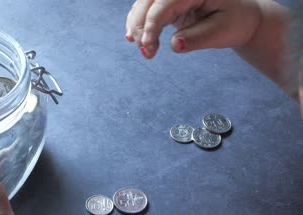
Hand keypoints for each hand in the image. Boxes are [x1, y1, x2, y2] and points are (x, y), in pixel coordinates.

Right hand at [125, 0, 261, 58]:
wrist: (239, 16)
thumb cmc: (234, 21)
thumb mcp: (222, 32)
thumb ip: (198, 38)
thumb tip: (175, 45)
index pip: (164, 4)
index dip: (151, 26)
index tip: (148, 48)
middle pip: (148, 1)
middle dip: (140, 26)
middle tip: (145, 53)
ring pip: (143, 4)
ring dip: (137, 26)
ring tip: (143, 49)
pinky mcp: (167, 2)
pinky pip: (145, 8)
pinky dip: (138, 22)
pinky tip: (132, 37)